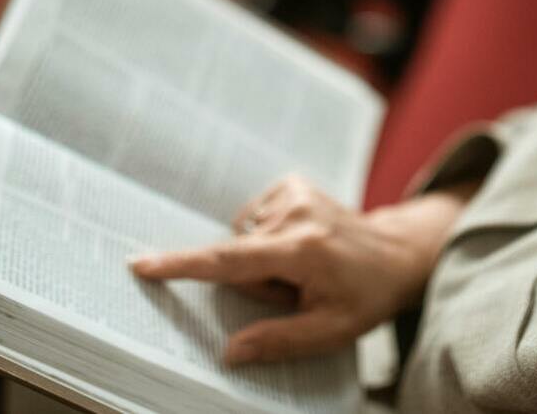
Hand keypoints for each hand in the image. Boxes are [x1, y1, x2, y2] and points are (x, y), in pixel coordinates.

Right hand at [129, 174, 476, 363]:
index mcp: (302, 250)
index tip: (142, 263)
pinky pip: (255, 217)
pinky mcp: (294, 183)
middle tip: (296, 290)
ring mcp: (296, 193)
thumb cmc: (364, 296)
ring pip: (246, 238)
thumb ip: (278, 341)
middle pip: (239, 258)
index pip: (230, 261)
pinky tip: (297, 242)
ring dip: (263, 259)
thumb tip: (230, 353)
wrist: (395, 253)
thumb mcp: (330, 331)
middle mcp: (296, 214)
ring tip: (301, 266)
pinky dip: (267, 235)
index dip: (183, 265)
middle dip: (257, 283)